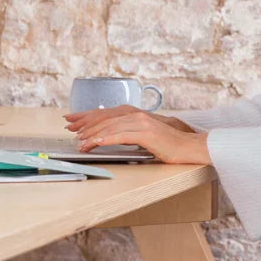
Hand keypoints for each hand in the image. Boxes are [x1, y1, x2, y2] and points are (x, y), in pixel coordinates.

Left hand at [63, 106, 208, 162]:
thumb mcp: (146, 136)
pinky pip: (121, 135)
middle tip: (70, 131)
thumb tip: (111, 136)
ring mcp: (142, 123)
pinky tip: (96, 142)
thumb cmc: (170, 145)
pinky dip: (106, 138)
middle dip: (85, 125)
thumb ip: (129, 133)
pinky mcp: (146, 133)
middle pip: (104, 118)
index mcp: (136, 114)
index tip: (72, 120)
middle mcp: (137, 115)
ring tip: (80, 143)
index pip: (106, 113)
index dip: (86, 116)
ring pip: (110, 127)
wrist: (190, 147)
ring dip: (92, 135)